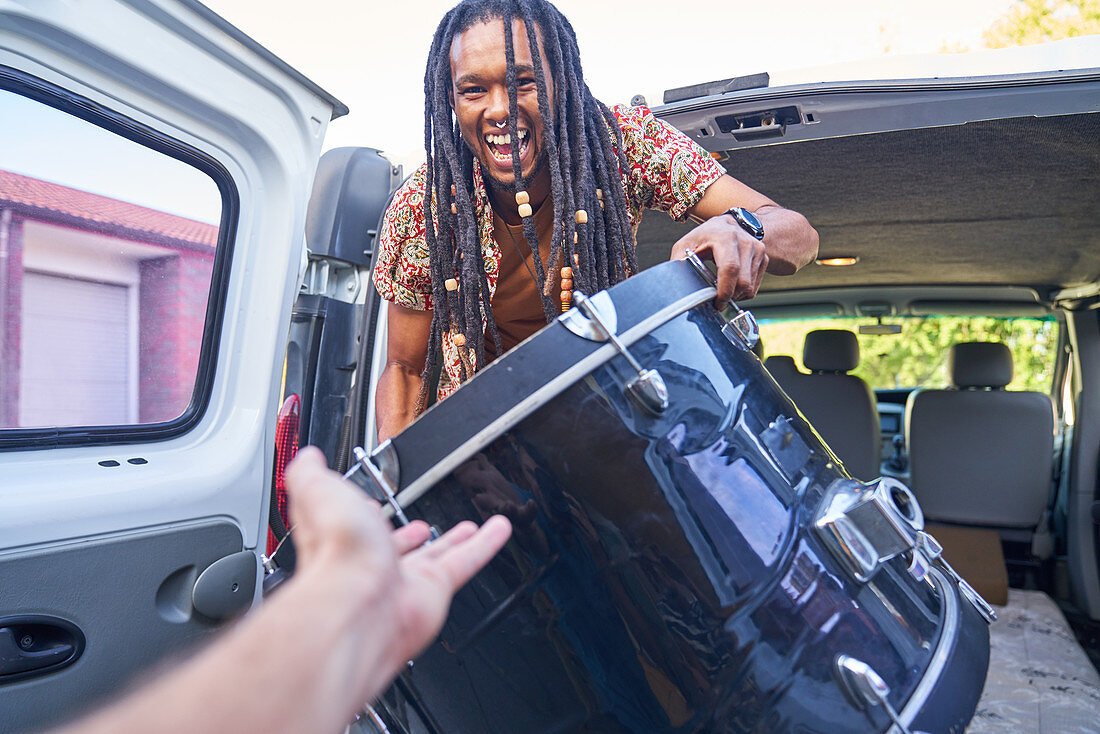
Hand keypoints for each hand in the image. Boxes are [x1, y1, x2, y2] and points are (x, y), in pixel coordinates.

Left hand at [285, 447, 511, 697]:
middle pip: (395, 549)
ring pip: (434, 558)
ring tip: (468, 528)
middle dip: (407, 537)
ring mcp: (404, 581)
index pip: (354, 526)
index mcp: (344, 539)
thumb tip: (306, 458)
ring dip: (453, 541)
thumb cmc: (336, 552)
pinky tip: (498, 530)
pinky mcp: (435, 590)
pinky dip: (486, 545)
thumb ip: (310, 474)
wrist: (360, 599)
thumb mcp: (317, 491)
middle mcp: (373, 564)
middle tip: (421, 527)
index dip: (365, 515)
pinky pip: (466, 563)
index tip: (375, 506)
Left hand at [670, 213, 768, 308]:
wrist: (726, 224)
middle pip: (743, 282)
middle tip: (716, 299)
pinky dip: (743, 291)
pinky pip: (755, 285)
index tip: (716, 303)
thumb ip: (678, 264)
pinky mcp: (763, 257)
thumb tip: (675, 284)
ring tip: (722, 288)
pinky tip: (732, 283)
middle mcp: (745, 242)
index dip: (724, 291)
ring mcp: (757, 249)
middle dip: (729, 297)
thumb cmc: (704, 236)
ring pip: (750, 287)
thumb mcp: (685, 245)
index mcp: (725, 237)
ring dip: (735, 295)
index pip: (730, 269)